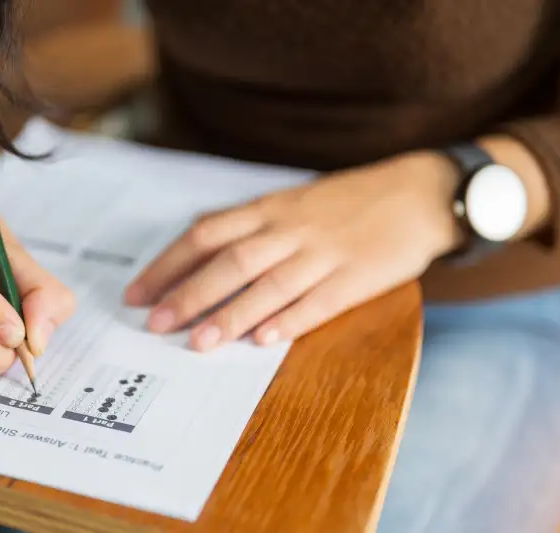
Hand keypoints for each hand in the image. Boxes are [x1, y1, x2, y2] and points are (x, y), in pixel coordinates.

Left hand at [125, 152, 460, 350]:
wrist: (420, 193)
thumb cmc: (351, 201)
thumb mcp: (295, 201)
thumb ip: (252, 225)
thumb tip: (203, 247)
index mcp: (271, 209)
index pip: (206, 235)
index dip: (168, 264)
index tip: (139, 292)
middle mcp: (291, 229)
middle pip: (229, 262)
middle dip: (188, 294)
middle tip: (155, 323)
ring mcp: (324, 253)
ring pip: (268, 285)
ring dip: (230, 315)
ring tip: (198, 342)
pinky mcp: (357, 276)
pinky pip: (318, 301)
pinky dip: (289, 320)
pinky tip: (263, 340)